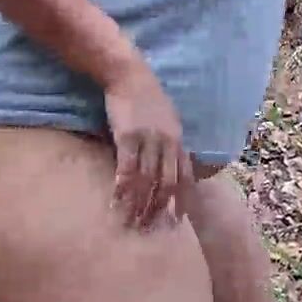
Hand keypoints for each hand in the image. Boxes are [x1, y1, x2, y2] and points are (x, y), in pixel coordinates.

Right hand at [103, 63, 194, 229]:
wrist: (128, 74)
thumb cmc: (146, 96)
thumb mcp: (167, 118)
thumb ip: (170, 141)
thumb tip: (169, 163)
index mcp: (178, 138)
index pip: (185, 175)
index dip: (183, 198)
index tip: (179, 219)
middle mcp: (167, 142)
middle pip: (167, 182)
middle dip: (160, 208)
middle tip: (152, 228)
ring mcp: (148, 139)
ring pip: (147, 179)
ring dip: (139, 203)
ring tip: (132, 221)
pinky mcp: (128, 136)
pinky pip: (127, 167)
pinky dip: (123, 186)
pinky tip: (117, 200)